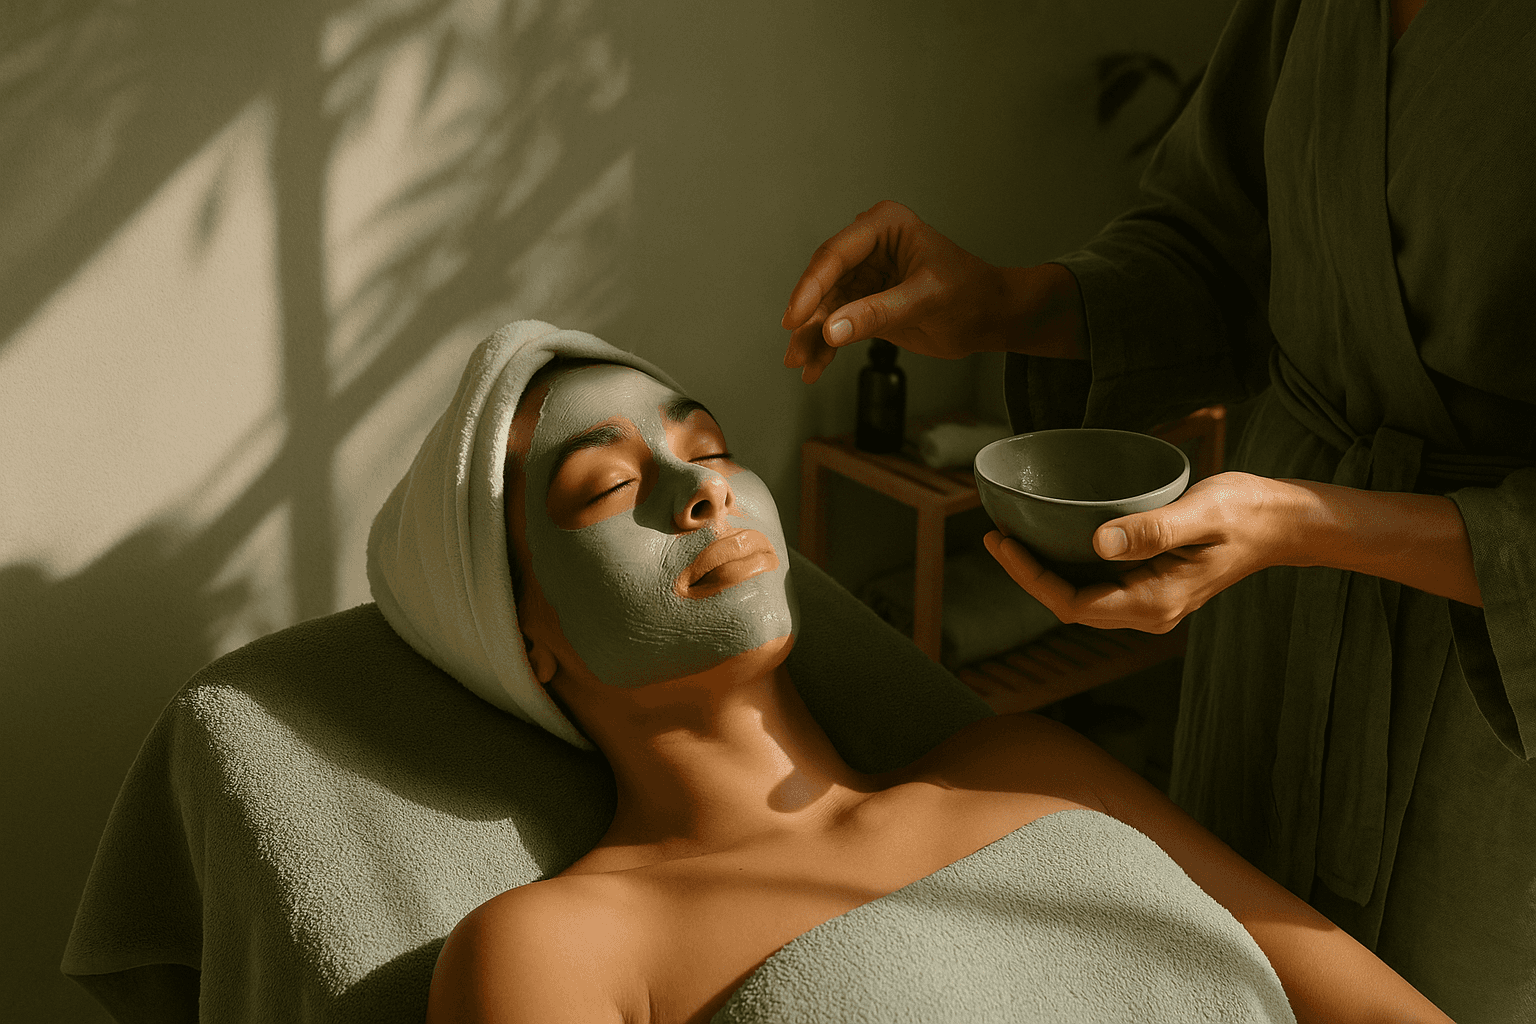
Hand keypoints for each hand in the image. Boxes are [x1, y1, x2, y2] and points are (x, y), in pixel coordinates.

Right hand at [781, 200, 1016, 382]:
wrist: (990, 318)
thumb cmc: (971, 294)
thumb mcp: (924, 300)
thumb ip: (876, 314)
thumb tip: (832, 329)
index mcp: (884, 225)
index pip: (835, 255)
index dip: (811, 288)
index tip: (796, 318)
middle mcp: (868, 246)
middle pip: (823, 282)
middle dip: (808, 318)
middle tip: (795, 348)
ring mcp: (864, 276)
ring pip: (825, 307)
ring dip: (812, 337)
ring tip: (802, 364)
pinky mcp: (864, 303)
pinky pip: (837, 324)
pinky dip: (826, 346)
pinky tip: (816, 366)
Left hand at [982, 472, 1285, 632]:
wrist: (1283, 522)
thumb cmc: (1246, 512)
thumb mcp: (1199, 514)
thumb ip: (1152, 530)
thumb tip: (1098, 543)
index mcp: (1155, 602)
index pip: (1072, 605)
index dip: (1030, 578)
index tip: (1003, 541)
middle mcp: (1149, 613)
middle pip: (1069, 606)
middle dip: (1028, 574)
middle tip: (995, 533)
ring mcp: (1150, 603)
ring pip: (1081, 598)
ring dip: (1045, 572)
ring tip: (1012, 535)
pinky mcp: (1151, 586)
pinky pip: (1098, 584)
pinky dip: (1069, 565)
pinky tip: (1052, 538)